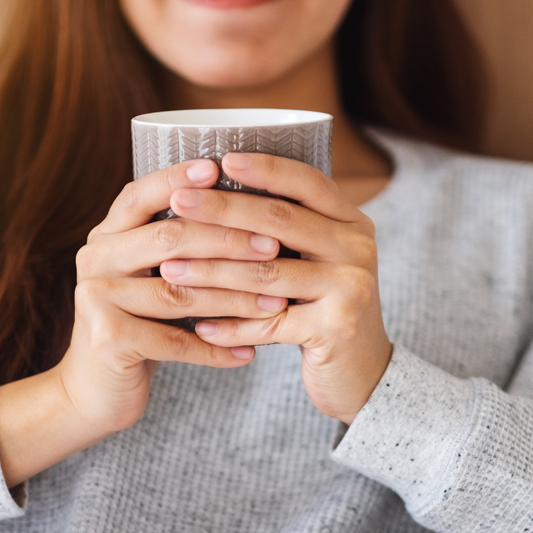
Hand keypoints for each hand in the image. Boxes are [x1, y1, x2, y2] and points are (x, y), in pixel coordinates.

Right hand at [0, 157, 287, 484]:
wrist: (92, 391)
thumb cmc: (137, 327)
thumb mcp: (148, 278)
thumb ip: (175, 247)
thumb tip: (246, 207)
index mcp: (106, 236)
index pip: (141, 194)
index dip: (178, 179)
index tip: (220, 168)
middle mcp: (95, 259)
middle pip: (169, 239)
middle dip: (228, 241)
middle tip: (275, 247)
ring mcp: (97, 299)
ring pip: (178, 292)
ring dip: (233, 298)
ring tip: (277, 303)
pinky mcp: (108, 340)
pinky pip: (175, 342)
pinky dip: (216, 348)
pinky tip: (249, 353)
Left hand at [159, 152, 392, 423]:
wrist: (363, 373)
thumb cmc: (323, 309)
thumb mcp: (317, 261)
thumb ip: (287, 230)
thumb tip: (216, 192)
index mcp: (351, 222)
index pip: (307, 182)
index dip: (265, 168)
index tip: (220, 159)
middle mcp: (358, 247)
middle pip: (280, 221)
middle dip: (223, 210)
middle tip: (177, 203)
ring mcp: (351, 287)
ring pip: (267, 273)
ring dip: (212, 272)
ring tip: (169, 271)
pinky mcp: (337, 327)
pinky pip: (270, 324)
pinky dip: (231, 326)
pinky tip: (198, 326)